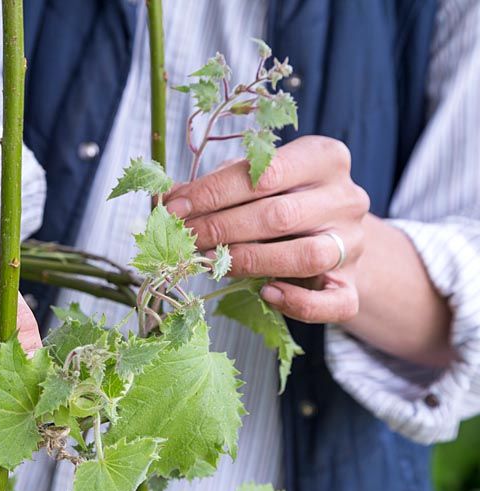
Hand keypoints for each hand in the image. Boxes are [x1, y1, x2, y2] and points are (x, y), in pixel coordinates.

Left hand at [164, 136, 369, 323]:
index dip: (214, 192)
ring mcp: (353, 243)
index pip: (264, 172)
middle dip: (221, 228)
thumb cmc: (283, 200)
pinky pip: (334, 302)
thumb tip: (166, 199)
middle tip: (185, 238)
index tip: (176, 208)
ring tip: (213, 262)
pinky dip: (298, 302)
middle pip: (279, 215)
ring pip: (307, 256)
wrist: (333, 233)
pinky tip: (266, 292)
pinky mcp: (352, 285)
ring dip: (251, 261)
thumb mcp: (253, 181)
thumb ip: (217, 186)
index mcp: (323, 158)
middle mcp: (346, 198)